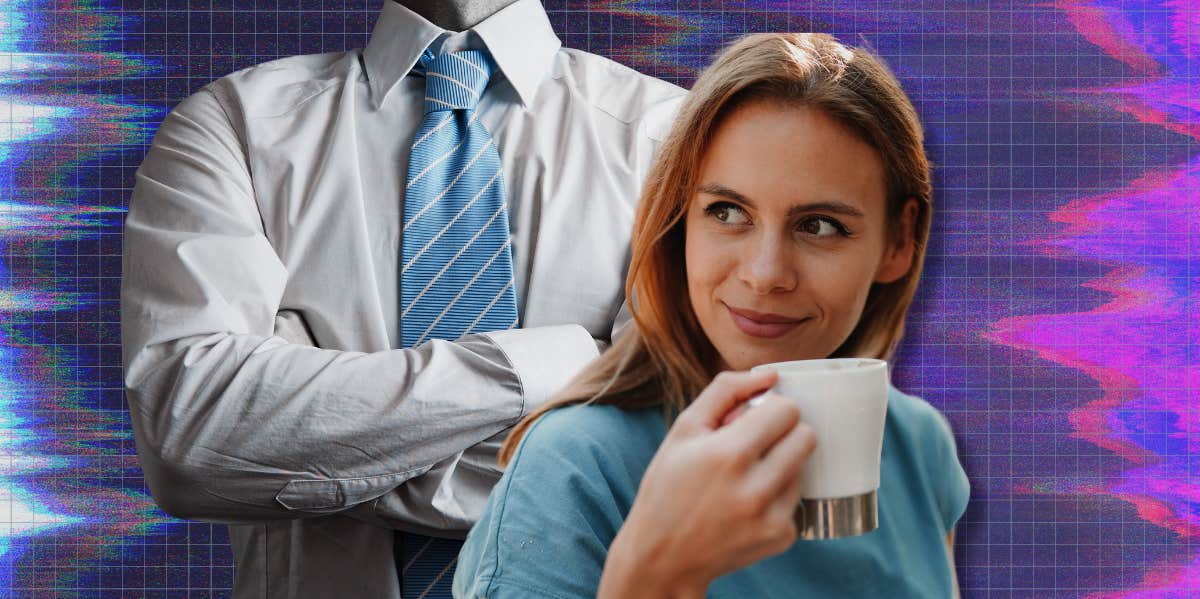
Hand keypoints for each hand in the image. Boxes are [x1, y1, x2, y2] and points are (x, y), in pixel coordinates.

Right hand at [598, 369, 816, 597]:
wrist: (663, 556)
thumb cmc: (668, 485)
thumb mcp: (684, 429)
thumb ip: (726, 391)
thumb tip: (771, 375)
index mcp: (729, 454)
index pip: (787, 410)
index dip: (770, 409)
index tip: (753, 419)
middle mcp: (755, 487)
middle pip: (806, 436)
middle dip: (784, 433)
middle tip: (756, 444)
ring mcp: (772, 517)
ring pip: (803, 468)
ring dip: (781, 465)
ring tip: (745, 478)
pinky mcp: (782, 538)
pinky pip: (797, 500)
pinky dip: (778, 498)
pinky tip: (747, 505)